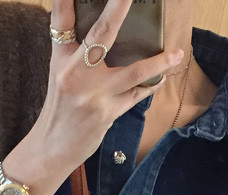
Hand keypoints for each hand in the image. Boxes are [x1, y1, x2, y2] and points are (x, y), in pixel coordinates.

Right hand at [24, 0, 183, 173]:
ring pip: (132, 72)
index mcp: (61, 58)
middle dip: (119, 9)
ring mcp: (93, 94)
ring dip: (158, 62)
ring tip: (177, 53)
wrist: (50, 148)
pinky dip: (150, 85)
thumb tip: (103, 32)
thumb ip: (77, 52)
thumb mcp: (60, 74)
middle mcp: (75, 72)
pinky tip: (162, 77)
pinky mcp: (106, 114)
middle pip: (101, 34)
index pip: (62, 18)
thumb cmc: (59, 109)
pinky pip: (135, 96)